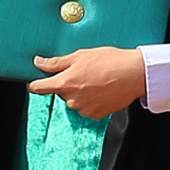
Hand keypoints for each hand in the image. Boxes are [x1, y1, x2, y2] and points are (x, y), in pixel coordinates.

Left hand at [28, 46, 147, 119]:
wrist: (134, 74)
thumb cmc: (109, 60)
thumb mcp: (81, 55)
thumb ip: (56, 62)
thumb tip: (38, 62)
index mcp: (65, 83)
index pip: (39, 88)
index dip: (35, 83)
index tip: (34, 81)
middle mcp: (71, 100)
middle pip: (60, 92)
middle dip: (67, 83)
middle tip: (83, 70)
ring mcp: (83, 109)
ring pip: (74, 99)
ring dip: (80, 91)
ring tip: (97, 78)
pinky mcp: (96, 114)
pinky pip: (87, 107)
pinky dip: (91, 99)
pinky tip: (103, 88)